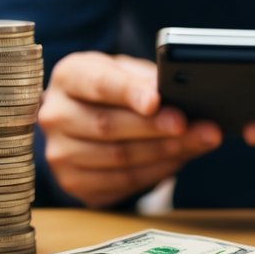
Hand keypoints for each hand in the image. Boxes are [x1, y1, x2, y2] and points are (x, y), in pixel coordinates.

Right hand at [39, 52, 221, 207]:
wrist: (84, 117)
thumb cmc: (111, 89)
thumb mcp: (125, 70)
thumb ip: (146, 79)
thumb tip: (179, 94)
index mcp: (68, 77)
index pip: (98, 84)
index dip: (129, 93)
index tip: (157, 100)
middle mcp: (55, 115)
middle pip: (109, 126)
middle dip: (157, 128)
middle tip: (194, 126)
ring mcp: (60, 154)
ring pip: (118, 159)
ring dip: (164, 153)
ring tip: (199, 142)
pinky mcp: (74, 183)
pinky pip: (122, 182)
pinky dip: (156, 171)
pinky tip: (178, 159)